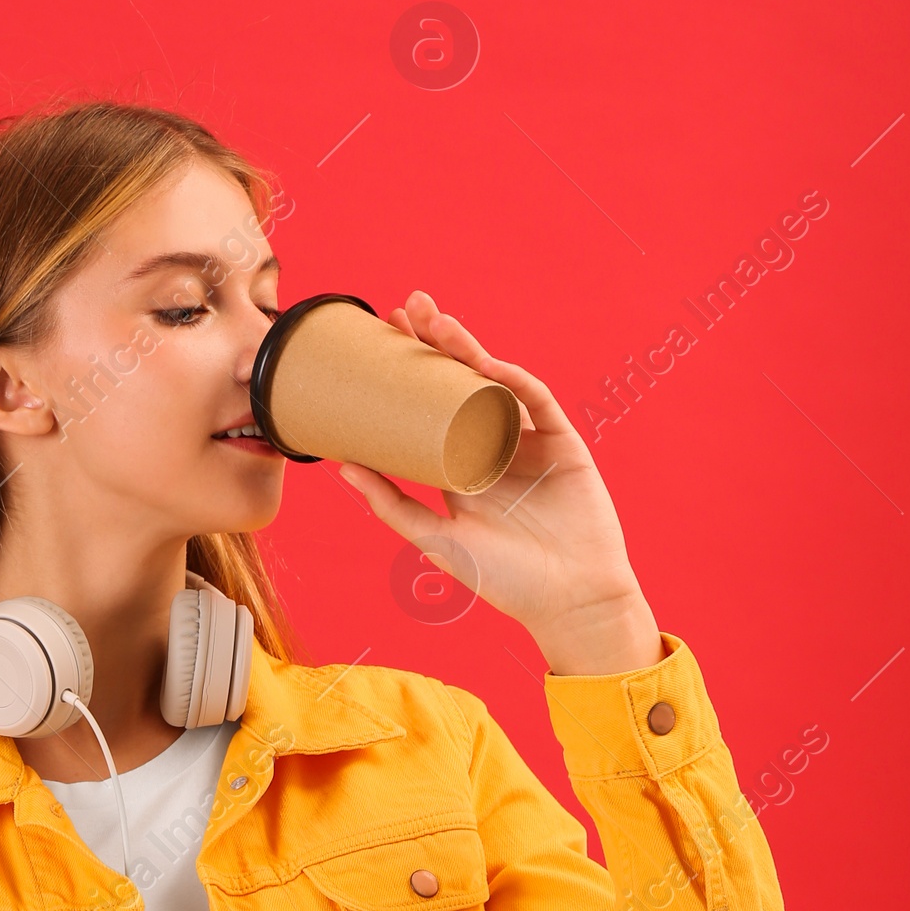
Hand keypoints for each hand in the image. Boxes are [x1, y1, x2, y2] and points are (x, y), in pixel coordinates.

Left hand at [338, 293, 663, 676]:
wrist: (568, 603)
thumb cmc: (504, 579)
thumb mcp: (435, 539)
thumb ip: (391, 504)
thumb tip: (341, 466)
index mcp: (462, 464)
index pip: (430, 404)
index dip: (410, 368)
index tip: (381, 336)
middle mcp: (495, 444)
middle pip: (461, 381)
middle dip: (436, 342)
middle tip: (406, 307)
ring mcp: (531, 441)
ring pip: (496, 383)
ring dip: (469, 349)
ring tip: (437, 321)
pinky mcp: (564, 444)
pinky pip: (538, 403)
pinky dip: (513, 381)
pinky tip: (486, 364)